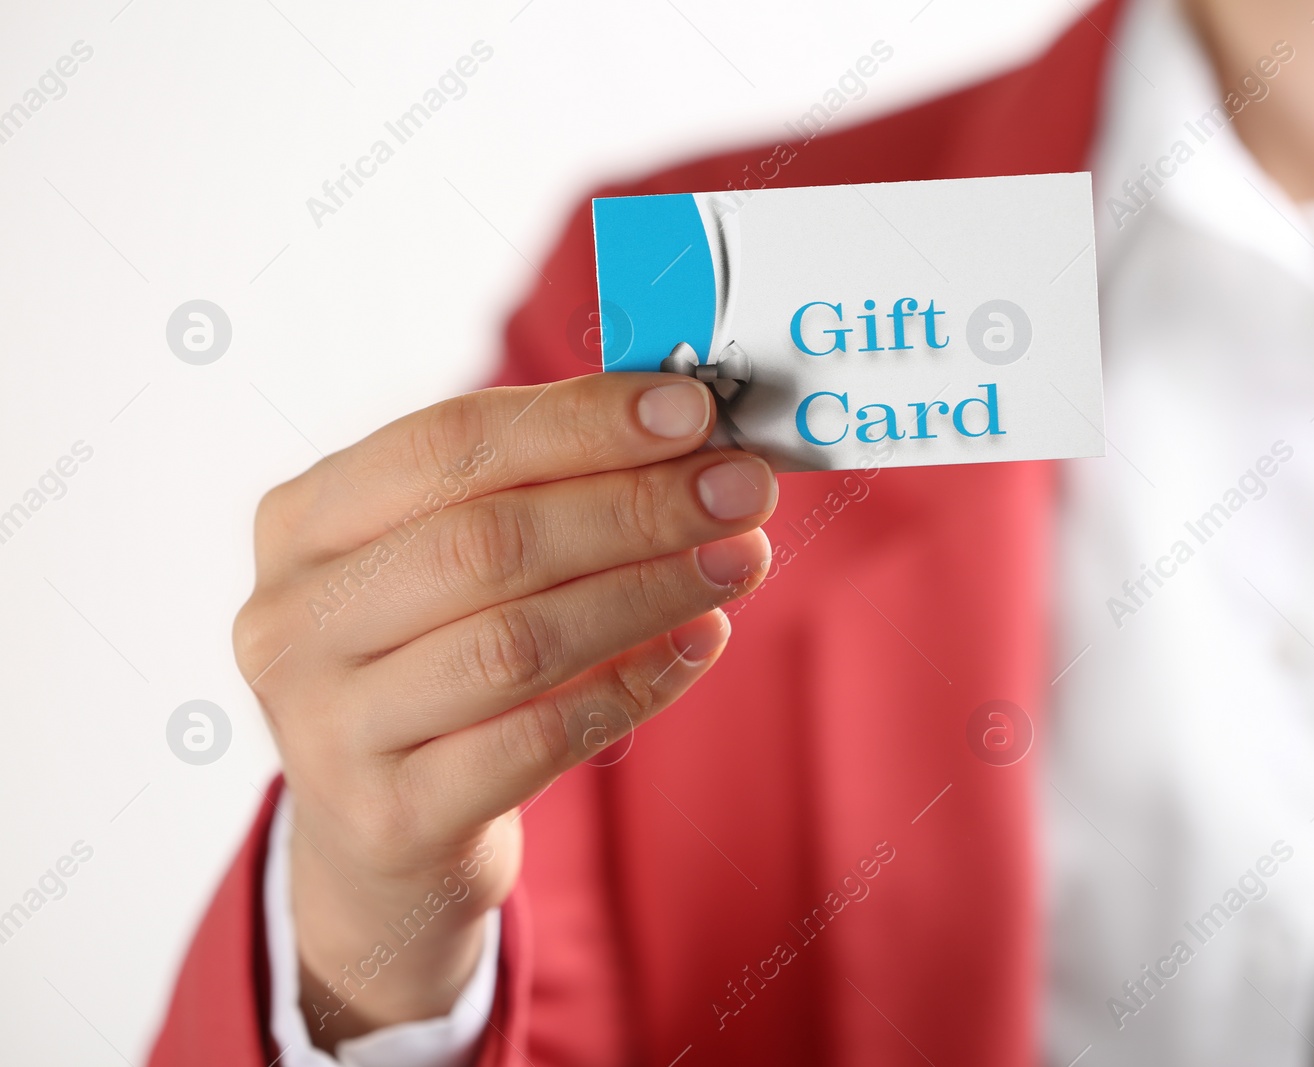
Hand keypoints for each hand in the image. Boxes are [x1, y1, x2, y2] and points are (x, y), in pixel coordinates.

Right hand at [231, 373, 775, 1045]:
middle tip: (741, 490)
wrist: (379, 839)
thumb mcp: (447, 566)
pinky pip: (538, 739)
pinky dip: (634, 685)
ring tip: (740, 560)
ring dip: (648, 591)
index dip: (578, 422)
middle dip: (633, 506)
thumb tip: (684, 435)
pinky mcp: (391, 817)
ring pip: (517, 641)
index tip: (693, 410)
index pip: (447, 444)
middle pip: (486, 541)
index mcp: (302, 523)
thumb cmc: (433, 665)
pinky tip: (698, 642)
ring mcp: (328, 728)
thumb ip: (536, 493)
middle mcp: (292, 620)